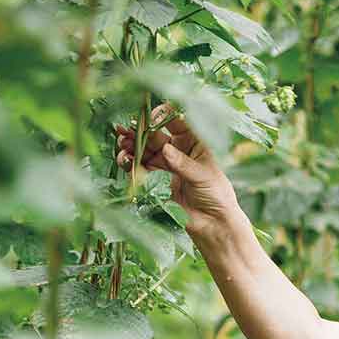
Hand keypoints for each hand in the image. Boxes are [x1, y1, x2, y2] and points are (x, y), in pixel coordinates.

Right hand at [113, 104, 236, 220]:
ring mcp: (166, 163)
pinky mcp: (156, 178)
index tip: (150, 118)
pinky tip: (124, 159)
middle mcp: (179, 149)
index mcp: (195, 141)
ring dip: (131, 144)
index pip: (177, 121)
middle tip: (126, 130)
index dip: (162, 116)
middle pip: (155, 134)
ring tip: (122, 144)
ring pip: (144, 148)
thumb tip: (165, 149)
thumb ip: (183, 163)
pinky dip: (130, 161)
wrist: (212, 222)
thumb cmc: (216, 194)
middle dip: (139, 131)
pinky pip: (140, 165)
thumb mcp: (203, 175)